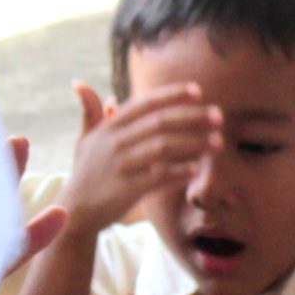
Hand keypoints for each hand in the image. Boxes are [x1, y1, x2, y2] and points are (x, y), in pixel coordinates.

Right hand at [58, 80, 219, 238]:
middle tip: (219, 117)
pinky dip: (181, 171)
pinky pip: (160, 176)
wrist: (75, 211)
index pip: (146, 103)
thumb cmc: (86, 173)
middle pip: (161, 122)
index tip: (199, 91)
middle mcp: (115, 142)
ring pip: (164, 147)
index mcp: (110, 126)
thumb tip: (80, 83)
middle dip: (193, 117)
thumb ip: (89, 111)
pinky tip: (198, 169)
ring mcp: (122, 165)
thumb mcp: (85, 139)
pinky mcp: (128, 188)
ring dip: (194, 143)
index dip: (173, 95)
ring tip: (217, 142)